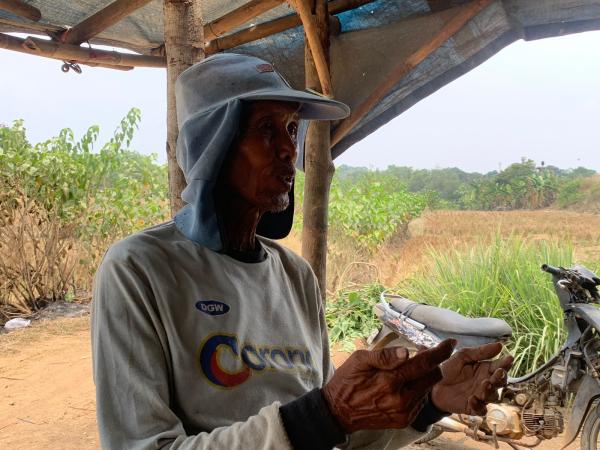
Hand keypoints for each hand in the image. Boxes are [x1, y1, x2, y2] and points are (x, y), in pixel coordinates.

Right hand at [322, 339, 455, 432]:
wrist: (338, 412)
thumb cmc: (347, 381)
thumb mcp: (359, 360)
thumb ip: (384, 356)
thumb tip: (406, 352)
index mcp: (389, 382)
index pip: (424, 364)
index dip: (440, 352)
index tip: (451, 343)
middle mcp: (401, 400)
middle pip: (433, 377)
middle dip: (433, 362)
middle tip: (420, 352)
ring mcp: (404, 413)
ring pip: (428, 389)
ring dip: (424, 376)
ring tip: (408, 369)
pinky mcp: (404, 421)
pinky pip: (420, 401)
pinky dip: (417, 389)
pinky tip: (403, 384)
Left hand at [431, 342, 512, 415]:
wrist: (433, 384)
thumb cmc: (449, 369)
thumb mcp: (463, 356)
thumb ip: (480, 352)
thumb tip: (500, 345)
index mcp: (485, 369)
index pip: (500, 366)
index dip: (505, 363)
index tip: (509, 358)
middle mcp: (486, 383)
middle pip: (500, 383)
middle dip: (501, 378)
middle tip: (498, 372)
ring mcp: (480, 396)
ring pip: (493, 396)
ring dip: (490, 391)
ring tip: (485, 384)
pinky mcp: (472, 407)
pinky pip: (480, 410)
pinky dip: (478, 405)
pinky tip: (472, 399)